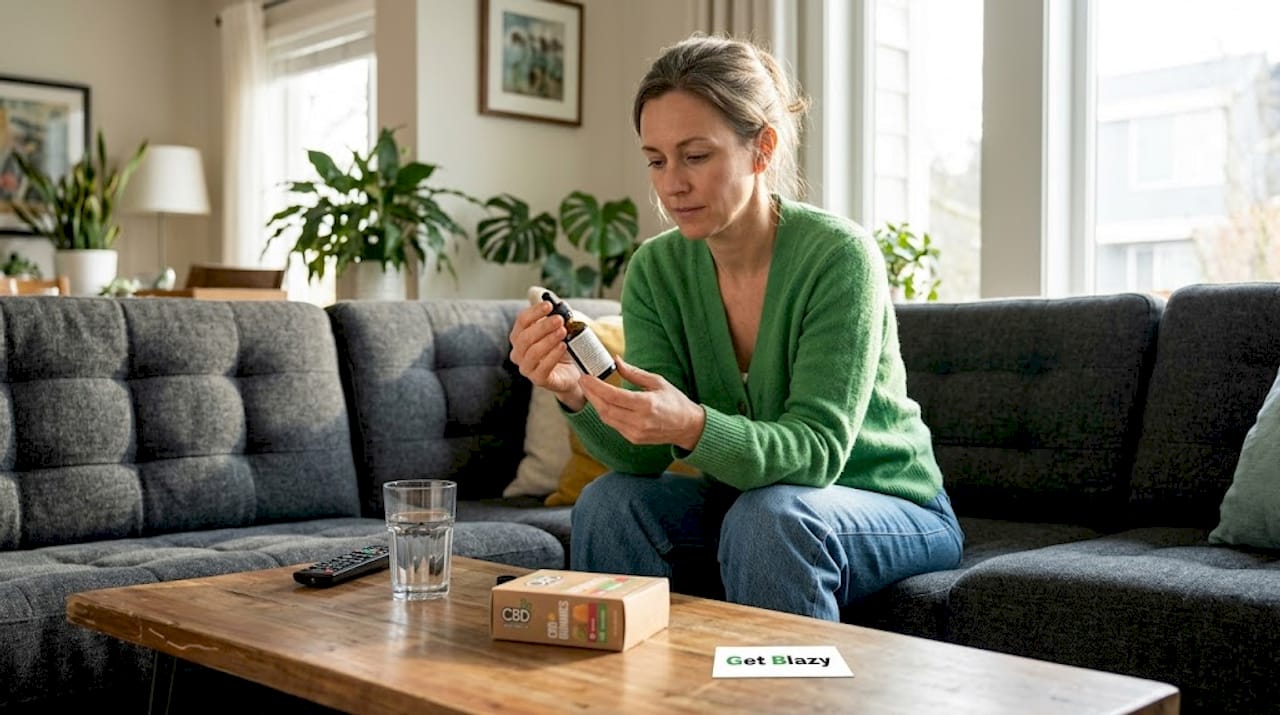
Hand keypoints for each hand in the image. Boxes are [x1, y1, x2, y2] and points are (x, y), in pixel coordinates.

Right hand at [509, 301, 584, 407]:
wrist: (571, 372)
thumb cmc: (561, 348)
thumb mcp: (558, 330)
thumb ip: (553, 316)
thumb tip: (554, 301)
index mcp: (519, 337)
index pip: (522, 321)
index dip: (534, 312)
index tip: (549, 305)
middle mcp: (518, 353)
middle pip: (525, 337)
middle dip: (543, 326)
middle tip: (559, 319)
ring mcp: (527, 368)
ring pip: (532, 352)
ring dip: (548, 340)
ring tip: (563, 332)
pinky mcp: (538, 380)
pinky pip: (543, 368)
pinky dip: (553, 355)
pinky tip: (563, 346)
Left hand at [579, 357, 704, 450]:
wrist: (688, 427)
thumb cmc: (674, 401)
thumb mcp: (657, 382)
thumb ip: (633, 372)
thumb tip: (616, 360)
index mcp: (646, 404)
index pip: (613, 396)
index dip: (595, 386)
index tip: (585, 376)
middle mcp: (640, 420)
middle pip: (606, 408)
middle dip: (591, 394)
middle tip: (583, 381)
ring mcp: (636, 432)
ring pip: (607, 418)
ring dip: (596, 404)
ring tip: (589, 390)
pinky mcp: (634, 438)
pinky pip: (614, 425)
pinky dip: (606, 413)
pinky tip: (602, 402)